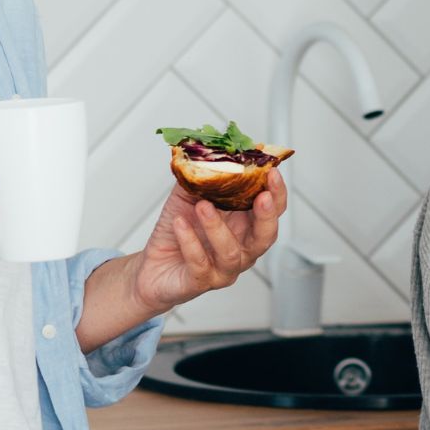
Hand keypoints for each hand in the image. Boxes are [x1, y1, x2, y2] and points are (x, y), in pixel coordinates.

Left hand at [130, 171, 285, 311]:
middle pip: (266, 237)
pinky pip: (200, 264)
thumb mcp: (189, 194)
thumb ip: (204, 174)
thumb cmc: (178, 229)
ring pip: (231, 253)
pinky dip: (190, 242)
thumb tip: (215, 148)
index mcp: (244, 225)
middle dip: (267, 216)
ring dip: (217, 227)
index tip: (272, 171)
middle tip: (261, 195)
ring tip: (202, 206)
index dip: (277, 193)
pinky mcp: (200, 281)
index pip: (271, 210)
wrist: (153, 265)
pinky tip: (180, 224)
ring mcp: (223, 269)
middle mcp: (241, 249)